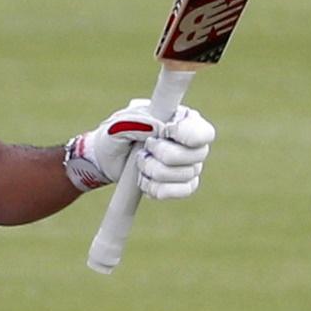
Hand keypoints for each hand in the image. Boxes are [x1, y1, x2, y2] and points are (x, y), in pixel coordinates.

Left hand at [65, 100, 215, 198]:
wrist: (106, 158)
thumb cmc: (116, 133)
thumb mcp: (120, 123)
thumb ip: (139, 121)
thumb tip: (159, 128)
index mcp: (183, 120)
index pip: (204, 132)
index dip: (186, 134)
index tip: (165, 132)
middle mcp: (191, 143)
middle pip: (198, 155)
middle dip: (166, 155)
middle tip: (145, 149)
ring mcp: (189, 165)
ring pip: (188, 175)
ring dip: (156, 171)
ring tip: (139, 164)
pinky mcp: (181, 184)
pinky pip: (183, 191)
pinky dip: (160, 189)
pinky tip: (145, 181)